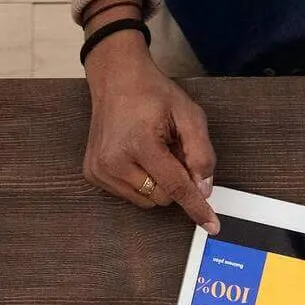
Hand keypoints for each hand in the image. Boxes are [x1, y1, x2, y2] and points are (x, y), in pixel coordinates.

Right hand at [82, 28, 218, 231]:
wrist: (116, 79)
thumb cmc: (153, 94)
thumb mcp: (189, 114)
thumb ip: (202, 153)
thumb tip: (204, 190)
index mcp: (140, 144)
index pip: (175, 187)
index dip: (196, 206)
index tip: (211, 225)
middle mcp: (114, 161)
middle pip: (162, 197)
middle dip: (174, 180)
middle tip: (171, 150)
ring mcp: (100, 170)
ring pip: (146, 200)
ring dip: (157, 182)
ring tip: (152, 151)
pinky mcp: (93, 174)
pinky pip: (130, 195)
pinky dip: (141, 182)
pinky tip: (137, 156)